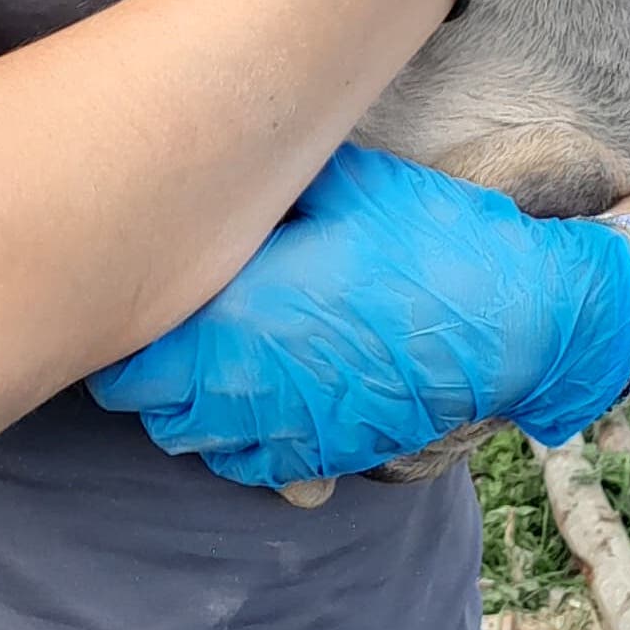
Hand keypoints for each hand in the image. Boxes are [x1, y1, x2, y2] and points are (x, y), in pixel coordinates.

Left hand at [87, 144, 629, 487]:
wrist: (508, 319)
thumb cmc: (424, 240)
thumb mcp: (339, 183)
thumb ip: (265, 183)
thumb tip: (215, 163)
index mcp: (228, 319)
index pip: (122, 358)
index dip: (121, 321)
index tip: (137, 284)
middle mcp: (239, 388)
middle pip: (143, 406)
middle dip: (142, 369)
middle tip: (168, 315)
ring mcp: (284, 430)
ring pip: (192, 442)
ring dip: (185, 405)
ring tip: (209, 355)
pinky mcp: (325, 454)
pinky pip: (251, 467)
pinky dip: (239, 440)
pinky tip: (259, 397)